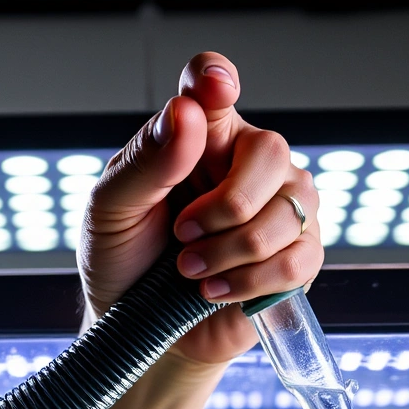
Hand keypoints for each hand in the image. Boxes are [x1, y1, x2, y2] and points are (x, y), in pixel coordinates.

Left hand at [78, 52, 321, 365]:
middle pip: (270, 149)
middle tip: (182, 233)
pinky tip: (214, 290)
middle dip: (226, 204)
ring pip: (289, 211)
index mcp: (198, 135)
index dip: (216, 78)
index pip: (213, 83)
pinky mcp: (297, 258)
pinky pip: (297, 260)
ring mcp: (281, 207)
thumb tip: (186, 114)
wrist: (136, 329)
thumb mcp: (111, 210)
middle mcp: (247, 161)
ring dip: (230, 250)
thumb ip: (147, 162)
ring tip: (189, 270)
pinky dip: (248, 281)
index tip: (212, 88)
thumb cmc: (123, 260)